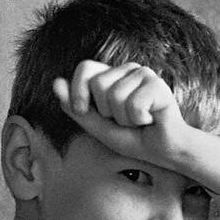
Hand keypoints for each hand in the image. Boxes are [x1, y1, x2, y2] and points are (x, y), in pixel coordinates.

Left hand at [53, 60, 187, 171]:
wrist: (164, 151)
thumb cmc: (134, 139)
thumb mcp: (98, 127)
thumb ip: (77, 108)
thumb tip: (55, 83)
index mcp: (112, 76)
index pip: (85, 67)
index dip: (78, 90)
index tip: (82, 111)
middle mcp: (128, 70)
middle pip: (98, 84)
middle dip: (107, 112)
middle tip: (126, 121)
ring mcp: (144, 74)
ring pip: (115, 96)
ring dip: (125, 119)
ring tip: (139, 121)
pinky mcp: (157, 84)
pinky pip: (133, 104)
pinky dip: (139, 120)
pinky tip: (151, 119)